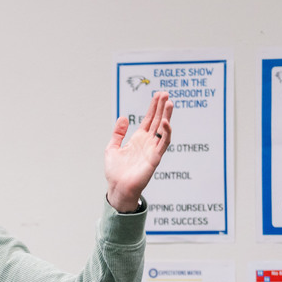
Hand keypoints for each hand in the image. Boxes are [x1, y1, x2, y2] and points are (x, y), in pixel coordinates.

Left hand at [104, 91, 173, 211]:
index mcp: (138, 139)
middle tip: (166, 93)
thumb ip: (118, 133)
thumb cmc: (115, 171)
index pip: (149, 119)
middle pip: (157, 121)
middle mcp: (147, 142)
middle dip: (162, 107)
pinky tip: (165, 122)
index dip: (153, 107)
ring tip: (169, 103)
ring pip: (163, 129)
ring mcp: (152, 149)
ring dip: (167, 116)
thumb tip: (124, 117)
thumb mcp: (112, 148)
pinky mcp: (155, 158)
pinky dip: (165, 132)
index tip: (158, 94)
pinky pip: (163, 143)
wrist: (118, 188)